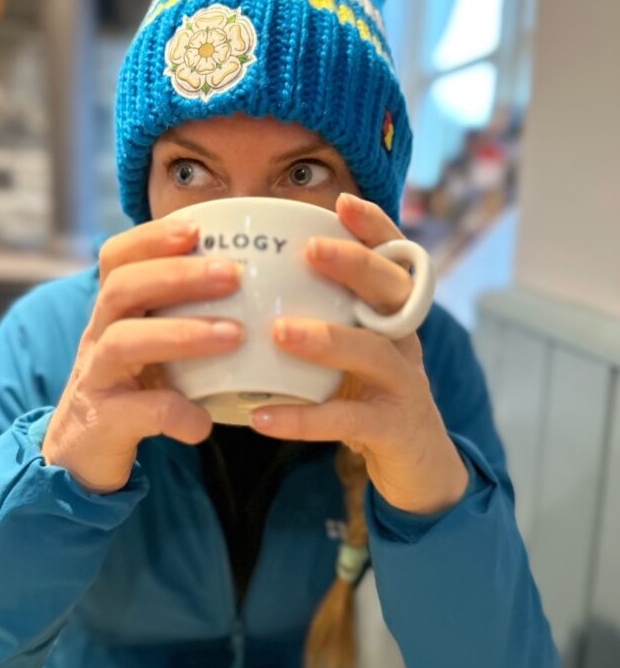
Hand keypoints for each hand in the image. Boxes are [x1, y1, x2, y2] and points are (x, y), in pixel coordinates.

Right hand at [41, 217, 243, 493]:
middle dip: (177, 275)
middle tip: (232, 274)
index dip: (151, 238)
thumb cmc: (133, 389)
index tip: (197, 227)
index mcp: (113, 312)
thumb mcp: (152, 345)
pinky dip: (178, 413)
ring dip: (181, 333)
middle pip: (122, 289)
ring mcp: (96, 378)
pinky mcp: (103, 421)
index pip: (117, 258)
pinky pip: (139, 412)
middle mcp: (97, 336)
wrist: (81, 455)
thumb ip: (186, 316)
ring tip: (234, 335)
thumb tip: (264, 287)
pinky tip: (205, 422)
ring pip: (124, 341)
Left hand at [249, 192, 468, 514]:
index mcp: (392, 314)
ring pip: (374, 353)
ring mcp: (403, 385)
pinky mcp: (393, 428)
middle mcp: (405, 340)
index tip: (342, 201)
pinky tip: (261, 417)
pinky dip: (303, 420)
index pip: (392, 259)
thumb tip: (249, 282)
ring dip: (328, 339)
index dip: (374, 229)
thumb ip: (320, 314)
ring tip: (280, 333)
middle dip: (356, 265)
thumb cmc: (367, 396)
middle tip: (312, 250)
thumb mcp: (351, 350)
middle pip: (393, 292)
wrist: (418, 467)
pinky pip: (348, 420)